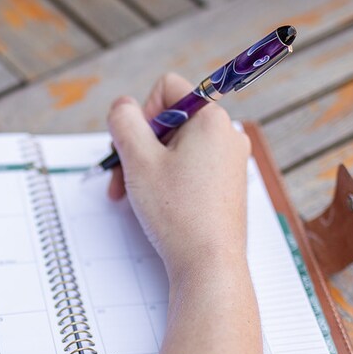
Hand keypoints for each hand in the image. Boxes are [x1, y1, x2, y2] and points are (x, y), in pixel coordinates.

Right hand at [106, 72, 249, 279]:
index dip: (141, 114)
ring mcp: (231, 162)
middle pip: (171, 121)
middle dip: (140, 147)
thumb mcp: (138, 160)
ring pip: (178, 148)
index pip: (167, 89)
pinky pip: (191, 169)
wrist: (209, 264)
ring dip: (149, 167)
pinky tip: (157, 206)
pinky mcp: (228, 186)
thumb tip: (123, 107)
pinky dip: (169, 181)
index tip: (134, 148)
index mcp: (211, 119)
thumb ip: (123, 122)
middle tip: (121, 178)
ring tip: (134, 197)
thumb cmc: (177, 212)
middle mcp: (228, 135)